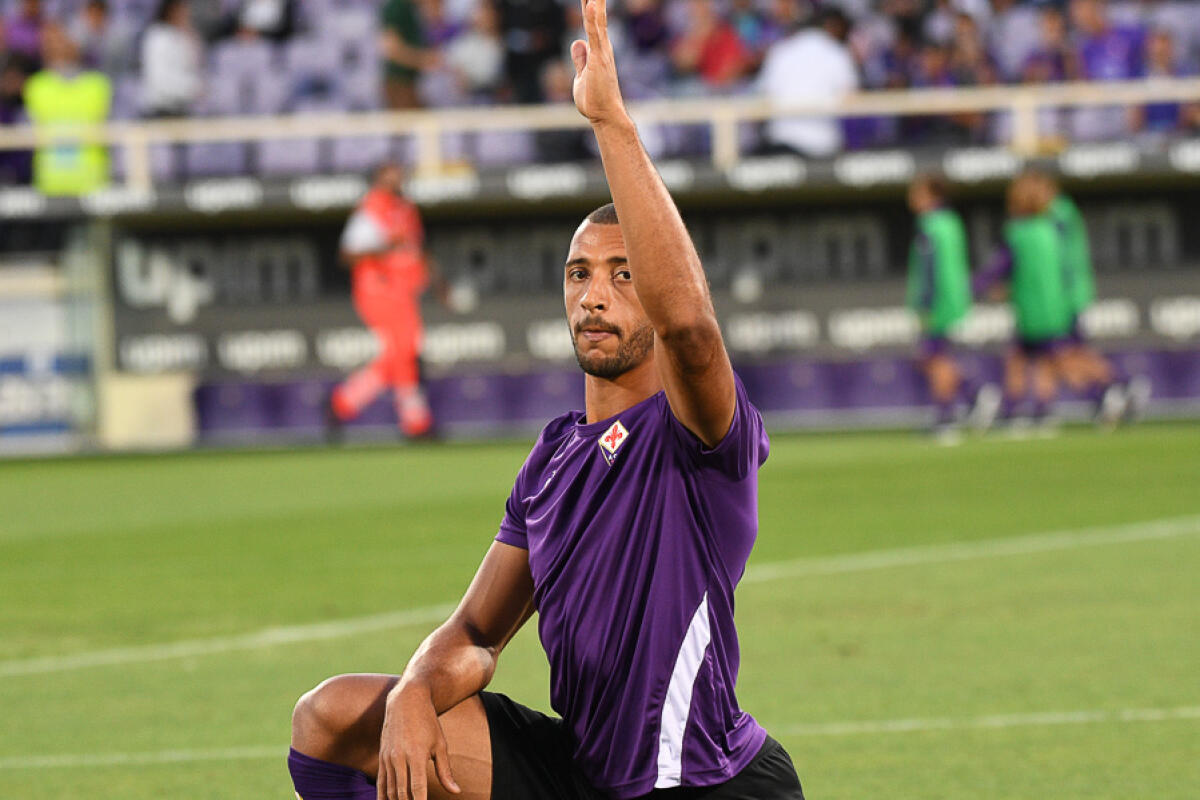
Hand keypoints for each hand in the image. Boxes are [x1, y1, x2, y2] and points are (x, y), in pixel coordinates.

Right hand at [377, 688, 459, 799]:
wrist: (406, 700)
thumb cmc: (428, 722)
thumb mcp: (440, 744)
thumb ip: (445, 771)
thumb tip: (455, 791)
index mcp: (417, 755)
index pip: (417, 788)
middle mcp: (400, 757)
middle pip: (402, 792)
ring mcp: (388, 757)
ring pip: (390, 789)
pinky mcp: (382, 756)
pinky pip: (381, 781)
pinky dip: (383, 796)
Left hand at [570, 0, 627, 126]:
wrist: (605, 116)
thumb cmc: (595, 100)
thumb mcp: (581, 76)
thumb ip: (580, 59)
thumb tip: (577, 43)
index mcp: (597, 48)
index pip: (590, 19)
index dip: (587, 2)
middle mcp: (602, 45)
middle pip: (594, 12)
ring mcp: (602, 51)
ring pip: (596, 18)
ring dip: (594, 1)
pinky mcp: (600, 59)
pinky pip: (596, 34)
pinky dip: (593, 19)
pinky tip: (590, 5)